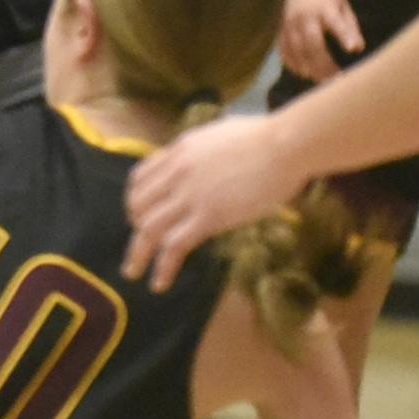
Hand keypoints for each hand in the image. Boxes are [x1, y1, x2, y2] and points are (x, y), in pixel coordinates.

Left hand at [125, 113, 304, 292]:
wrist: (284, 145)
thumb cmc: (265, 139)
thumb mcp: (218, 136)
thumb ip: (202, 153)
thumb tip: (202, 165)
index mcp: (179, 150)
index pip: (139, 177)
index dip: (135, 199)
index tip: (138, 215)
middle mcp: (177, 172)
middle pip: (138, 204)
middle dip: (134, 227)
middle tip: (139, 245)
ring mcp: (191, 194)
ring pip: (149, 228)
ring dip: (137, 253)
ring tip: (133, 272)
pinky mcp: (209, 216)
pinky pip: (174, 246)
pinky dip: (163, 267)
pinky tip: (160, 282)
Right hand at [276, 0, 363, 83]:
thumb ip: (348, 24)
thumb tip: (357, 48)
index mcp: (325, 7)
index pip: (336, 22)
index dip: (345, 35)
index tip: (353, 48)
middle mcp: (305, 17)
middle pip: (314, 46)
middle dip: (325, 66)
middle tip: (336, 81)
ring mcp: (288, 23)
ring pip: (298, 53)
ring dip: (310, 70)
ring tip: (321, 80)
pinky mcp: (278, 28)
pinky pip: (284, 51)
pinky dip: (293, 64)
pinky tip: (303, 72)